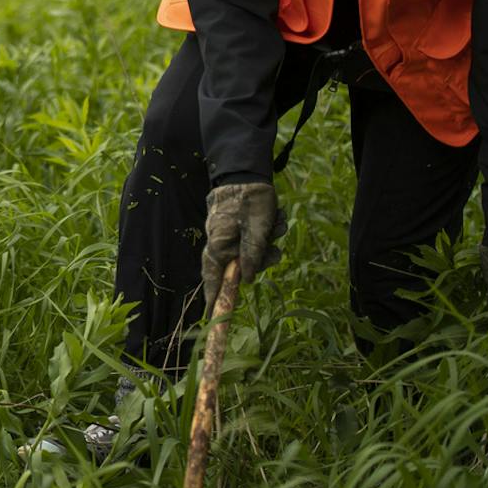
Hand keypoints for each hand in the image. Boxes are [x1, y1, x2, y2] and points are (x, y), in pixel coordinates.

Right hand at [200, 180, 283, 311]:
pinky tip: (274, 220)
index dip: (214, 297)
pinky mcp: (235, 225)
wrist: (246, 171)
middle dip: (260, 261)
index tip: (211, 316)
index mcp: (219, 245)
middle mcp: (220, 241)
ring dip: (266, 243)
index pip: (213, 278)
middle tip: (275, 253)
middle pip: (239, 266)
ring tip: (276, 226)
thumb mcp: (257, 231)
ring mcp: (226, 233)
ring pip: (249, 251)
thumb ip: (252, 257)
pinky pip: (251, 238)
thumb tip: (247, 280)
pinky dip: (265, 233)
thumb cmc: (251, 201)